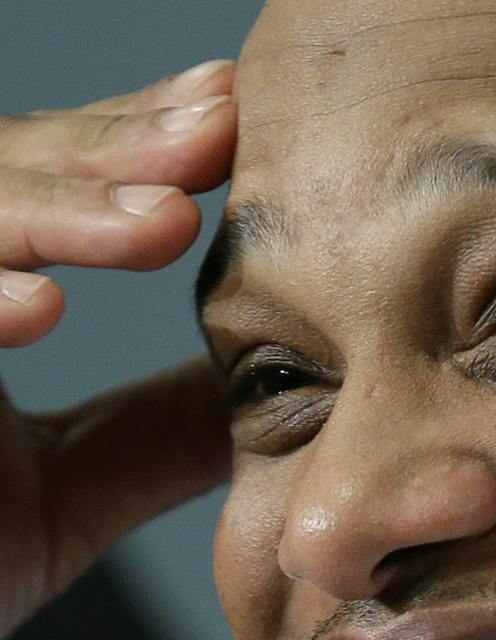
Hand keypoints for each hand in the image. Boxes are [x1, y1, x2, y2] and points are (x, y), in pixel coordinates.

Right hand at [0, 61, 238, 639]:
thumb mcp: (69, 491)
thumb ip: (162, 433)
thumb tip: (287, 384)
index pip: (49, 190)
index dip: (133, 146)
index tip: (233, 122)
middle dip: (113, 146)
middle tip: (221, 131)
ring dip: (56, 211)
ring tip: (166, 222)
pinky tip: (38, 310)